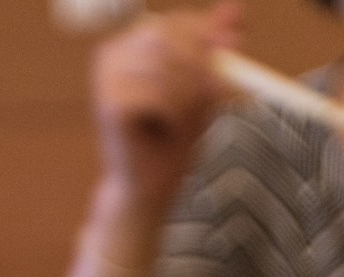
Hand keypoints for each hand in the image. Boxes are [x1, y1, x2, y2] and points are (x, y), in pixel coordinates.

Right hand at [92, 2, 243, 211]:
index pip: (175, 23)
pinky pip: (158, 95)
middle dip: (201, 67)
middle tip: (218, 97)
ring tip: (185, 122)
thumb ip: (215, 50)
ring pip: (166, 67)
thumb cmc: (173, 141)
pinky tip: (165, 131)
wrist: (149, 190)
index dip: (208, 38)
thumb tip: (236, 9)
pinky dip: (174, 114)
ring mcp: (106, 77)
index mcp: (131, 45)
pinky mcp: (109, 102)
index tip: (234, 54)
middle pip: (169, 37)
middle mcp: (112, 54)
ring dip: (189, 97)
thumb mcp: (203, 90)